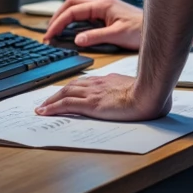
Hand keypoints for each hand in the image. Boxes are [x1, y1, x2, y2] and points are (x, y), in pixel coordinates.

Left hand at [35, 73, 171, 121]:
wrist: (150, 93)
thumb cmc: (149, 92)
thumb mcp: (137, 88)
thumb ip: (128, 89)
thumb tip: (129, 93)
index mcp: (108, 80)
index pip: (85, 82)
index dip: (73, 88)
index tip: (67, 92)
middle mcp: (98, 84)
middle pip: (71, 86)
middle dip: (57, 93)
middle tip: (47, 101)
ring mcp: (93, 93)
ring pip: (65, 93)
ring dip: (51, 100)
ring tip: (42, 108)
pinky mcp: (91, 104)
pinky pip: (66, 105)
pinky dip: (52, 107)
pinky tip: (44, 112)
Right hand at [44, 0, 142, 50]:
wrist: (158, 28)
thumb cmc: (142, 29)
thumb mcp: (117, 35)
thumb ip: (96, 37)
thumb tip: (77, 40)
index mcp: (102, 5)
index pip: (73, 10)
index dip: (58, 22)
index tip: (50, 34)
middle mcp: (102, 3)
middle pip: (71, 3)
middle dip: (58, 16)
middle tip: (49, 31)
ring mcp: (104, 8)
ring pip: (78, 7)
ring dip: (65, 17)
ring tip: (56, 31)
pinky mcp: (107, 14)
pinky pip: (86, 14)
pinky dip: (75, 21)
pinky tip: (73, 31)